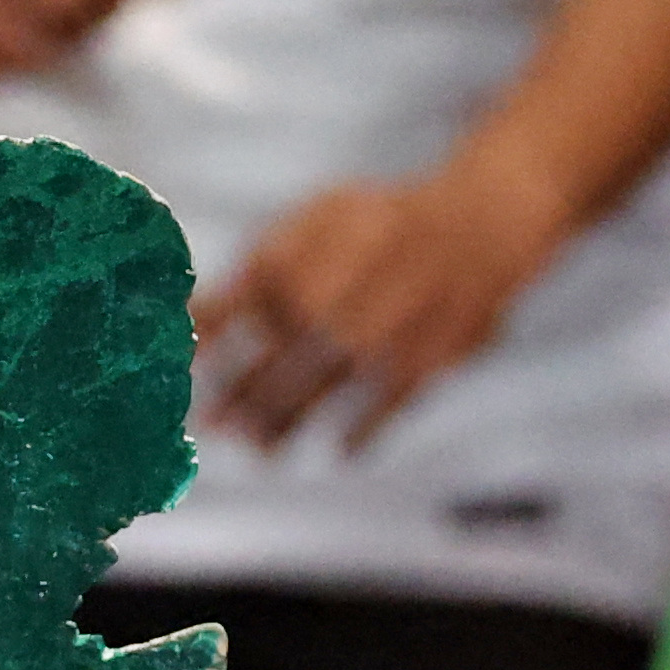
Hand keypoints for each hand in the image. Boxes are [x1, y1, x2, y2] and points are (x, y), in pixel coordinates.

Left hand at [196, 158, 565, 450]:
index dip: (216, 327)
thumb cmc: (379, 227)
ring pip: (331, 383)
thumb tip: (196, 315)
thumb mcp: (322, 218)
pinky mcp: (433, 354)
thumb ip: (262, 260)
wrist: (484, 222)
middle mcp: (361, 280)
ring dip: (287, 420)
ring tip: (257, 446)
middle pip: (287, 346)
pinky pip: (388, 404)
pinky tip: (335, 452)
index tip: (185, 360)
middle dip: (242, 389)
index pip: (256, 290)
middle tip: (208, 423)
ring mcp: (398, 322)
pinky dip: (361, 431)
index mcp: (328, 239)